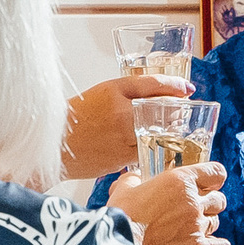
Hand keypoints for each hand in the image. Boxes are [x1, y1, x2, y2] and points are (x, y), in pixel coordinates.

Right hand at [62, 73, 193, 180]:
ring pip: (158, 135)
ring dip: (168, 132)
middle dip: (175, 112)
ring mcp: (122, 139)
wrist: (56, 143)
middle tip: (181, 112)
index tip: (188, 89)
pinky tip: (150, 145)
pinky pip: (146, 152)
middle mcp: (121, 115)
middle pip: (162, 112)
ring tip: (167, 129)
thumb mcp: (104, 92)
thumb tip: (170, 91)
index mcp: (114, 93)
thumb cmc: (79, 116)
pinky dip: (153, 148)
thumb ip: (134, 90)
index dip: (174, 85)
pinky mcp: (121, 160)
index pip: (153, 84)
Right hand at [109, 161, 230, 244]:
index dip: (214, 178)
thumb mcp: (125, 187)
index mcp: (180, 181)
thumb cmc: (121, 215)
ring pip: (217, 221)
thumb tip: (136, 178)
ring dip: (207, 224)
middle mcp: (193, 201)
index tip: (208, 183)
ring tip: (191, 228)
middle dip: (210, 203)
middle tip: (194, 208)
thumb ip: (135, 179)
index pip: (216, 172)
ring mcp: (197, 225)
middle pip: (219, 199)